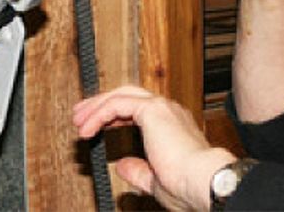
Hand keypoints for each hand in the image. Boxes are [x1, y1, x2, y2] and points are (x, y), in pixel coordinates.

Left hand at [73, 86, 234, 210]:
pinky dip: (99, 114)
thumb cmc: (188, 187)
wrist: (204, 182)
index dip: (112, 116)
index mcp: (171, 125)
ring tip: (79, 122)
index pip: (136, 109)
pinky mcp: (151, 109)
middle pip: (126, 96)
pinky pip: (117, 104)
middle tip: (80, 116)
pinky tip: (87, 129)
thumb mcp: (156, 181)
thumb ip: (138, 171)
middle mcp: (167, 111)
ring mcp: (160, 107)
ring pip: (120, 95)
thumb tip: (122, 166)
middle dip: (100, 104)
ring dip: (96, 107)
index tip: (94, 126)